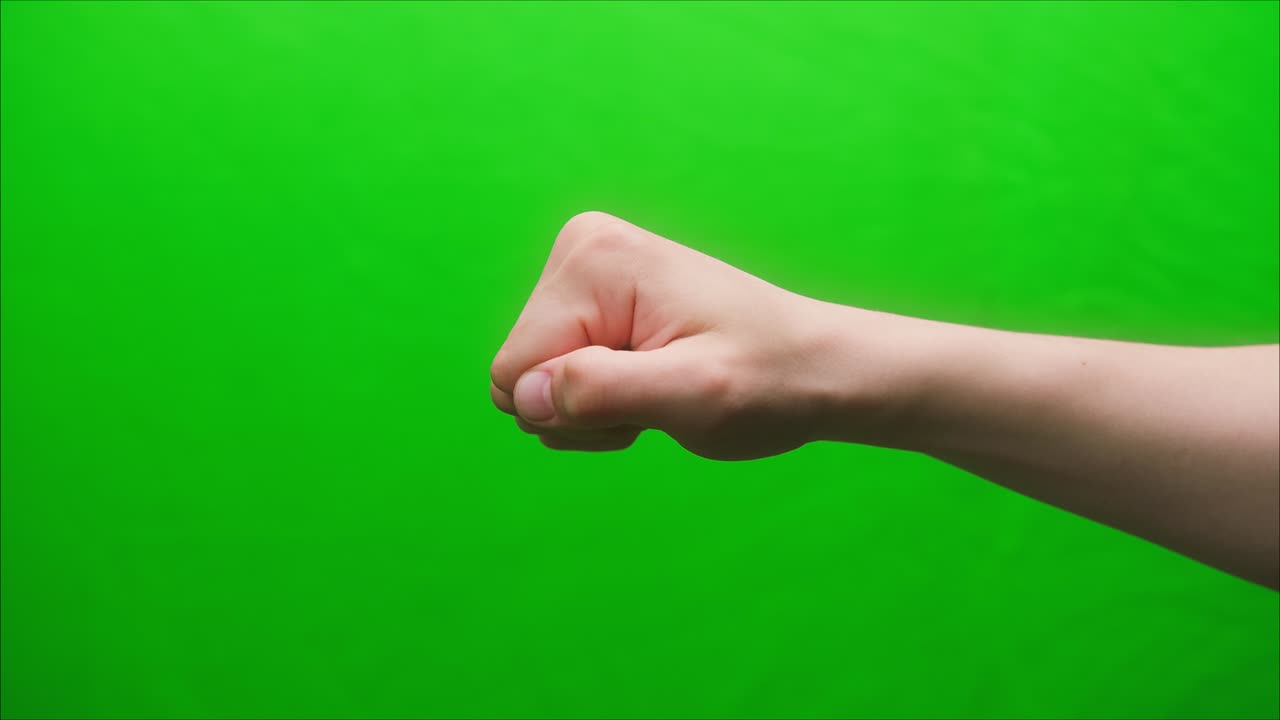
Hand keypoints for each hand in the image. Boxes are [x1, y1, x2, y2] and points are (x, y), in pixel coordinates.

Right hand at [489, 211, 857, 459]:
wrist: (817, 369)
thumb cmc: (769, 379)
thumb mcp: (693, 394)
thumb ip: (602, 391)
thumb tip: (524, 395)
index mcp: (594, 258)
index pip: (515, 370)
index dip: (573, 409)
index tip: (646, 398)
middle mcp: (581, 252)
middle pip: (519, 375)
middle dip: (583, 409)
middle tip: (659, 399)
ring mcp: (586, 277)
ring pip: (535, 384)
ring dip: (594, 410)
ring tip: (662, 392)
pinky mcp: (595, 304)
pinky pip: (556, 377)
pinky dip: (602, 402)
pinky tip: (654, 386)